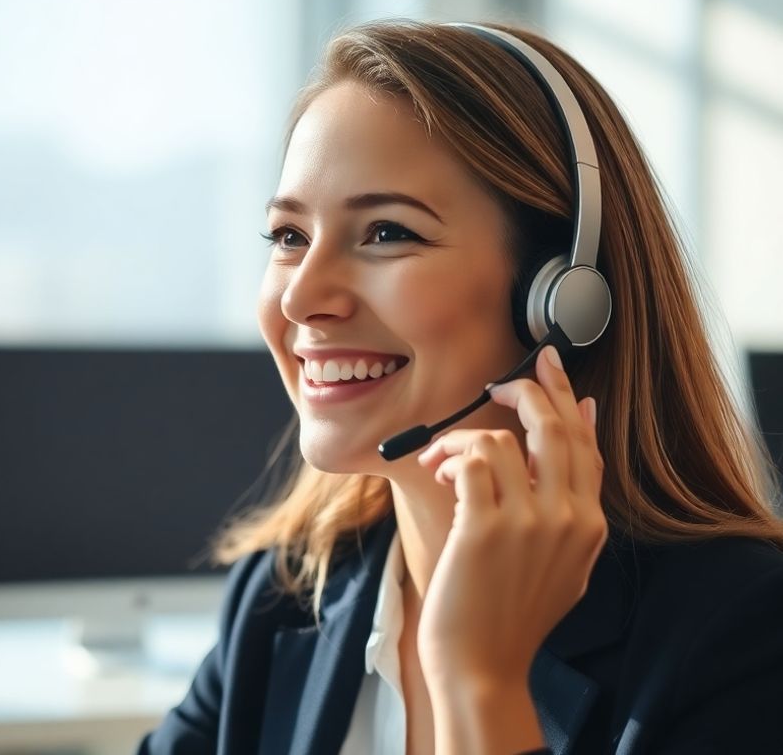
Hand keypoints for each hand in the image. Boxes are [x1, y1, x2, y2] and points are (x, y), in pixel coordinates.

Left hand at [414, 344, 606, 688]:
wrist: (482, 664)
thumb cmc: (508, 611)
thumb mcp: (561, 561)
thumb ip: (572, 500)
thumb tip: (579, 424)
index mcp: (589, 524)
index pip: (584, 442)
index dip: (564, 395)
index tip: (548, 363)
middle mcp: (567, 518)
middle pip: (552, 427)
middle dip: (524, 390)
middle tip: (496, 384)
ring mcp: (529, 522)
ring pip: (500, 439)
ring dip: (461, 441)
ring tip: (442, 464)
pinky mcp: (486, 527)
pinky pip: (470, 461)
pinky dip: (448, 459)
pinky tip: (438, 477)